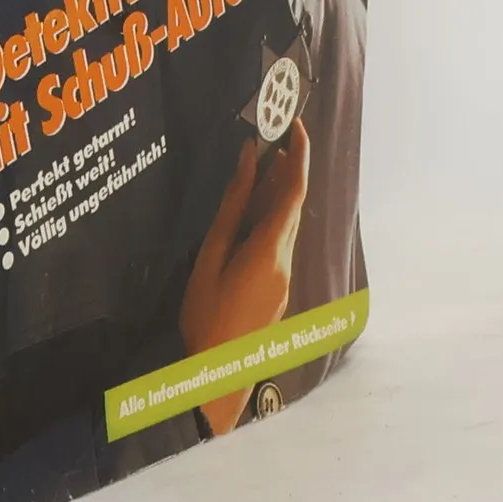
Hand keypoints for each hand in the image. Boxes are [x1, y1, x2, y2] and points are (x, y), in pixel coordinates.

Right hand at [179, 119, 310, 435]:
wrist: (213, 374)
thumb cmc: (203, 314)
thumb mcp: (210, 255)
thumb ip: (231, 208)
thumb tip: (248, 161)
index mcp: (269, 252)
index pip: (294, 193)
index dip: (299, 156)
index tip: (296, 126)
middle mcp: (286, 263)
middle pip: (294, 208)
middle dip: (288, 171)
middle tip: (274, 138)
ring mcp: (285, 280)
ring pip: (287, 227)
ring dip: (278, 196)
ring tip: (259, 168)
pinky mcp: (277, 291)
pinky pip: (279, 245)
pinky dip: (270, 221)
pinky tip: (251, 215)